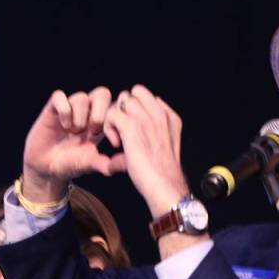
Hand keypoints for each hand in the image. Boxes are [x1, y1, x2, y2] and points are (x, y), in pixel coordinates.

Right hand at [21, 87, 125, 201]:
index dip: (116, 121)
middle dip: (99, 114)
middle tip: (93, 132)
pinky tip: (63, 125)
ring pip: (82, 97)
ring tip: (74, 132)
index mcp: (100, 122)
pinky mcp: (51, 109)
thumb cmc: (70, 164)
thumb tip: (128, 164)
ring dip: (80, 116)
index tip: (113, 142)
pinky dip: (64, 110)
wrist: (46, 169)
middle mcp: (86, 112)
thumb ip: (109, 164)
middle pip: (102, 93)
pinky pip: (59, 96)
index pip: (115, 106)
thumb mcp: (91, 164)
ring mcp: (69, 109)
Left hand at [103, 85, 189, 216]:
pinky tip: (117, 144)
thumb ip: (155, 133)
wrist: (165, 185)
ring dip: (116, 118)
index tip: (135, 128)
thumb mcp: (167, 146)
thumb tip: (135, 129)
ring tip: (119, 137)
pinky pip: (112, 114)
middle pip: (134, 93)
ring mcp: (145, 118)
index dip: (137, 110)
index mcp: (169, 117)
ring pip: (122, 101)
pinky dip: (109, 128)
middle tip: (123, 130)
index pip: (148, 97)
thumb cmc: (164, 172)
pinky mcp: (132, 127)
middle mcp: (159, 113)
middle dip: (125, 109)